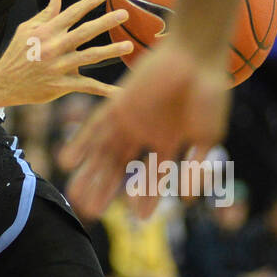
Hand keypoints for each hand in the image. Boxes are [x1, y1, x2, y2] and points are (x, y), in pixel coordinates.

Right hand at [0, 0, 131, 106]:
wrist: (3, 82)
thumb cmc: (16, 53)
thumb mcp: (26, 28)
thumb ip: (46, 13)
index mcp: (46, 31)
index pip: (72, 12)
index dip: (90, 1)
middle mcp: (54, 47)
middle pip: (84, 32)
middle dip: (105, 22)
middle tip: (124, 14)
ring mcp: (57, 67)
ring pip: (88, 57)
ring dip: (110, 51)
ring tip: (129, 46)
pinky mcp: (60, 85)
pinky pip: (86, 87)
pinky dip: (104, 91)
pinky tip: (120, 93)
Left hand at [58, 34, 229, 221]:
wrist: (197, 56)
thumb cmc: (209, 94)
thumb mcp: (206, 136)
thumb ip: (194, 166)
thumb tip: (186, 200)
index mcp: (167, 141)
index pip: (152, 175)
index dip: (146, 197)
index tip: (139, 220)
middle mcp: (144, 132)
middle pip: (118, 166)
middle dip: (105, 189)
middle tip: (91, 212)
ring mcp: (129, 118)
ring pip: (103, 151)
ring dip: (89, 173)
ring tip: (75, 195)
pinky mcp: (118, 103)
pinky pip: (94, 126)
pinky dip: (81, 144)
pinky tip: (67, 162)